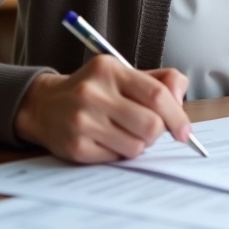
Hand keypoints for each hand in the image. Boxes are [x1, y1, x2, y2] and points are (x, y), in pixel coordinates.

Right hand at [14, 57, 191, 162]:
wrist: (44, 105)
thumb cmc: (93, 89)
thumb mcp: (123, 74)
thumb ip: (158, 81)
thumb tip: (180, 99)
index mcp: (110, 69)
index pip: (156, 94)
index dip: (177, 115)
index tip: (184, 131)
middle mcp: (94, 93)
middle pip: (151, 125)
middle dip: (158, 132)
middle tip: (149, 128)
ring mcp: (82, 121)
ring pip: (136, 146)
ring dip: (138, 144)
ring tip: (125, 132)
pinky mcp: (76, 147)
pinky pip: (116, 159)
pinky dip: (119, 153)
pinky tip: (107, 140)